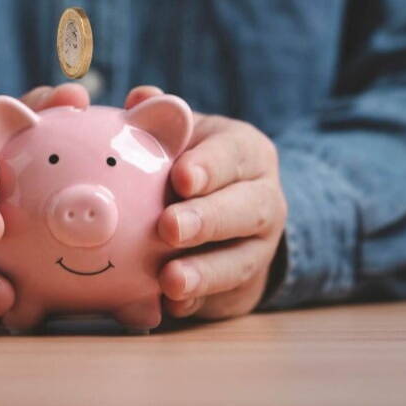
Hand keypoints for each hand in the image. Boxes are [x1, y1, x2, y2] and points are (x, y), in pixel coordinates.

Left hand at [125, 86, 286, 319]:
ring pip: (239, 261)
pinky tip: (169, 306)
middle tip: (169, 227)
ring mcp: (257, 247)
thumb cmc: (187, 165)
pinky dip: (196, 303)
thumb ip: (161, 121)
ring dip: (204, 273)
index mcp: (246, 154)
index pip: (235, 155)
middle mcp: (263, 199)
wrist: (221, 219)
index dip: (210, 166)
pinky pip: (221, 298)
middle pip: (247, 210)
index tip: (181, 176)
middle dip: (208, 220)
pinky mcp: (240, 287)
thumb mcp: (181, 137)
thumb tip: (142, 98)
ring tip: (170, 281)